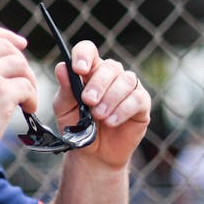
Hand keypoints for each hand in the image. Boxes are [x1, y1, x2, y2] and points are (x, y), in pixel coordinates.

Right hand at [0, 24, 37, 167]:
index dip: (6, 35)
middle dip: (20, 62)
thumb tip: (0, 61)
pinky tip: (28, 109)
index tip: (21, 43)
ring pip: (19, 65)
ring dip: (28, 82)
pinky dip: (32, 98)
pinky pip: (26, 87)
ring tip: (26, 99)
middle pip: (5, 46)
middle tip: (25, 81)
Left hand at [54, 41, 150, 169]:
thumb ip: (65, 89)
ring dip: (111, 98)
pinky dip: (123, 110)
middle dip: (98, 84)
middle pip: (110, 66)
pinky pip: (137, 98)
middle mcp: (111, 75)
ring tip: (99, 116)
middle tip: (88, 101)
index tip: (79, 70)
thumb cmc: (77, 126)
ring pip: (126, 80)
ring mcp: (128, 88)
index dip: (84, 55)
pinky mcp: (142, 104)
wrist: (92, 154)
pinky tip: (111, 121)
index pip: (88, 50)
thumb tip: (62, 68)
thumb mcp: (64, 109)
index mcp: (89, 71)